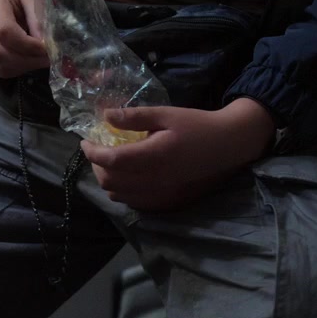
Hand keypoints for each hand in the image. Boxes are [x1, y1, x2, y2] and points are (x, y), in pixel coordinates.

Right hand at [0, 0, 47, 78]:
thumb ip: (38, 17)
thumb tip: (47, 46)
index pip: (5, 31)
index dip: (28, 45)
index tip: (48, 47)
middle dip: (27, 60)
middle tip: (47, 58)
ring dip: (22, 67)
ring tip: (40, 60)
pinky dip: (14, 69)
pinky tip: (27, 61)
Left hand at [81, 99, 276, 211]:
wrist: (230, 146)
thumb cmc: (197, 125)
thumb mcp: (165, 114)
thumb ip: (134, 117)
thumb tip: (105, 116)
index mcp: (153, 157)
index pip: (109, 161)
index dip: (92, 151)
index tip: (86, 140)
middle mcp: (155, 182)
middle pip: (110, 183)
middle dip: (96, 166)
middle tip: (97, 150)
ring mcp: (163, 196)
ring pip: (120, 196)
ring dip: (109, 180)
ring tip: (110, 163)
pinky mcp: (170, 203)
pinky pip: (136, 204)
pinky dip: (124, 192)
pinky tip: (129, 177)